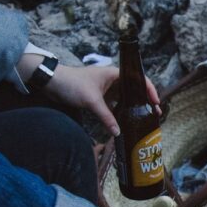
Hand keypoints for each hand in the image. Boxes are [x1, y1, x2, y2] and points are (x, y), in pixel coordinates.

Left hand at [43, 64, 160, 136]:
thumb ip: (106, 117)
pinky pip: (115, 103)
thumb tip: (118, 132)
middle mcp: (113, 80)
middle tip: (154, 114)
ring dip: (134, 106)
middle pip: (135, 89)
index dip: (150, 90)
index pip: (139, 79)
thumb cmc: (72, 84)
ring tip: (144, 118)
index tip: (156, 103)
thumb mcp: (91, 101)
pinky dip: (121, 110)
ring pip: (125, 97)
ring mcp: (106, 88)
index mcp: (115, 74)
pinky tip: (126, 119)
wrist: (50, 82)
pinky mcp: (99, 96)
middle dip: (145, 101)